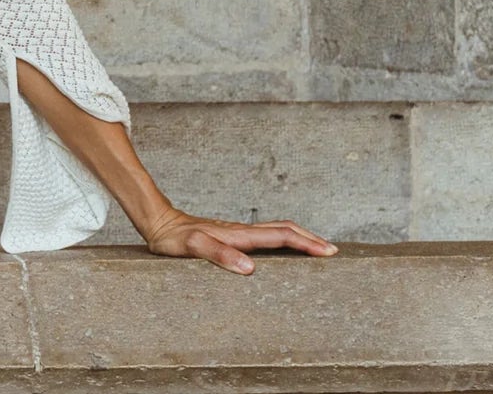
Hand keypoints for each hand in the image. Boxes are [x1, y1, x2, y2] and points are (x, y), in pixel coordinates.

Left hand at [140, 205, 339, 274]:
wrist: (159, 223)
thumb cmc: (173, 238)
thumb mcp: (192, 247)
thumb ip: (219, 255)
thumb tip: (250, 269)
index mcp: (239, 235)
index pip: (280, 236)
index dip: (306, 243)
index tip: (329, 251)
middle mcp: (242, 232)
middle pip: (283, 230)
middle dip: (310, 238)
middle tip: (333, 252)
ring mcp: (237, 234)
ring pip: (275, 232)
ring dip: (299, 238)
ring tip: (317, 250)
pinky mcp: (231, 238)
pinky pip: (264, 238)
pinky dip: (282, 242)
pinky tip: (282, 252)